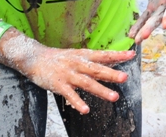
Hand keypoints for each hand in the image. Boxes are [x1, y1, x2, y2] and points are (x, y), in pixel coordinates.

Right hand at [10, 39, 135, 113]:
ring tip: (114, 97)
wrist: (34, 58)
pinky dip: (78, 102)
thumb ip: (92, 62)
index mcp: (83, 55)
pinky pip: (70, 95)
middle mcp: (77, 63)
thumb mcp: (76, 56)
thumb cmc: (58, 58)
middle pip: (97, 69)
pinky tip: (86, 109)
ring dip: (101, 90)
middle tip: (125, 78)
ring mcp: (68, 74)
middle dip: (112, 74)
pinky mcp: (58, 84)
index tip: (131, 55)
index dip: (117, 55)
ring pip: (87, 83)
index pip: (103, 54)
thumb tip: (111, 63)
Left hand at [128, 0, 165, 42]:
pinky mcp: (152, 5)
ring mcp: (159, 6)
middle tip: (143, 36)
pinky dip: (138, 25)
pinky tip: (131, 34)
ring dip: (143, 30)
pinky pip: (145, 17)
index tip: (165, 25)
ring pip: (151, 20)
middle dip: (151, 27)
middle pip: (159, 17)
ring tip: (136, 40)